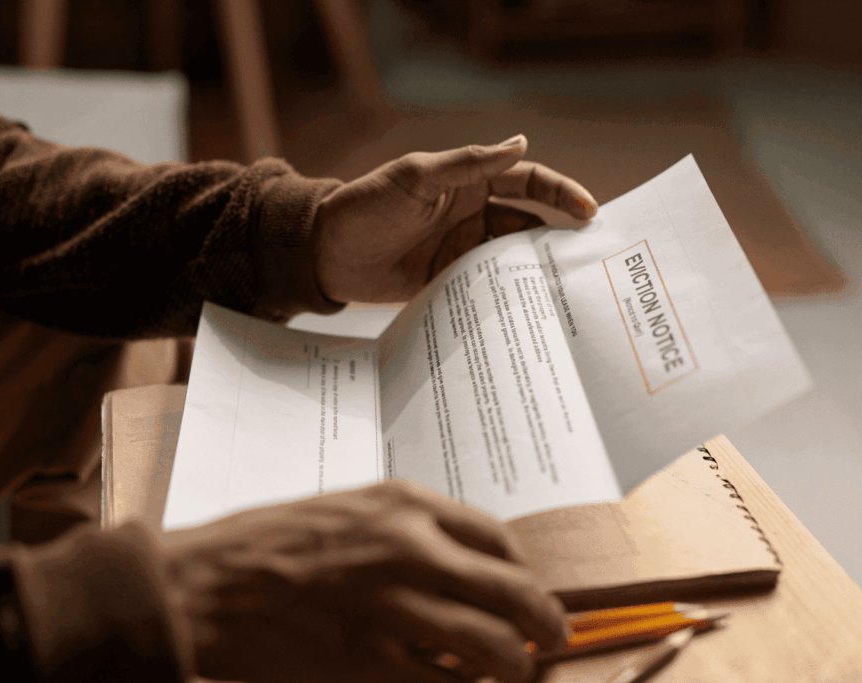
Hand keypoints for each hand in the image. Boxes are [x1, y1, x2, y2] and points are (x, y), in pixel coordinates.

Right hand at [161, 480, 566, 682]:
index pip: (497, 538)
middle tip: (551, 640)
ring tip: (511, 672)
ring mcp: (394, 609)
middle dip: (545, 623)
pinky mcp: (372, 664)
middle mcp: (411, 549)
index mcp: (403, 504)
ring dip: (513, 666)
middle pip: (514, 592)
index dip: (523, 571)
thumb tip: (457, 566)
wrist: (204, 585)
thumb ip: (404, 531)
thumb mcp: (345, 511)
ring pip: (494, 648)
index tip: (526, 589)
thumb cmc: (266, 545)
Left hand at [314, 135, 596, 303]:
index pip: (526, 182)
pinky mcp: (446, 283)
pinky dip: (504, 297)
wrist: (322, 254)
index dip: (560, 193)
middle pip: (527, 224)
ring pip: (509, 259)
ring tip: (565, 289)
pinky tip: (524, 310)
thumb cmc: (364, 206)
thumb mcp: (415, 179)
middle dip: (559, 237)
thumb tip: (521, 144)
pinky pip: (484, 289)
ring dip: (534, 271)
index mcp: (467, 184)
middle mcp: (470, 216)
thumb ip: (467, 164)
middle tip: (591, 258)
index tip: (588, 211)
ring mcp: (459, 252)